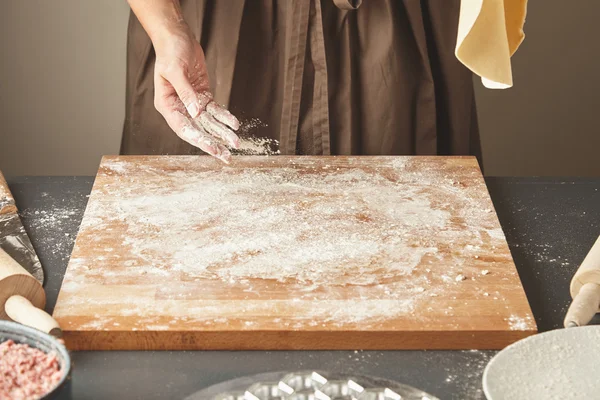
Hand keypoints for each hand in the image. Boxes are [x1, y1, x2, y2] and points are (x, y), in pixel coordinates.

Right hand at [153, 24, 239, 162]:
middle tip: (226, 156)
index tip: (213, 149)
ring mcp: (191, 103)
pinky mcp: (202, 95)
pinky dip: (225, 117)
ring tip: (235, 144)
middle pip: (197, 130)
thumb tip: (196, 113)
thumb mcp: (176, 71)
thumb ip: (186, 93)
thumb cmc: (170, 52)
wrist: (177, 37)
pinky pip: (215, 110)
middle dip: (213, 143)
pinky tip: (234, 124)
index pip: (184, 128)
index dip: (199, 140)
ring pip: (208, 123)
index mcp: (166, 105)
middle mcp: (179, 107)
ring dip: (222, 133)